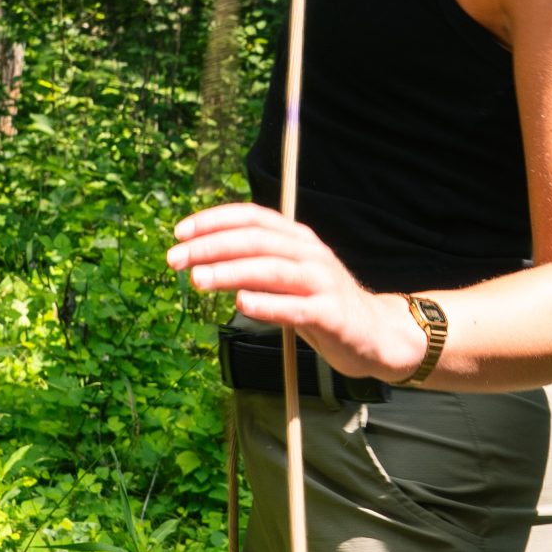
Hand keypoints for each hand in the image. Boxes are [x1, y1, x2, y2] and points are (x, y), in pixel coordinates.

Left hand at [169, 203, 424, 383]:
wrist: (376, 334)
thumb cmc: (321, 305)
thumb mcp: (288, 277)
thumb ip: (255, 265)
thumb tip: (202, 259)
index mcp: (297, 238)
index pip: (251, 218)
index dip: (213, 221)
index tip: (179, 233)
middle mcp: (310, 253)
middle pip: (255, 241)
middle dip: (210, 247)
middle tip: (175, 259)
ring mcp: (323, 282)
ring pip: (272, 269)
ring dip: (231, 272)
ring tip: (198, 279)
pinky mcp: (332, 315)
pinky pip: (297, 308)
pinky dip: (268, 304)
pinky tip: (243, 304)